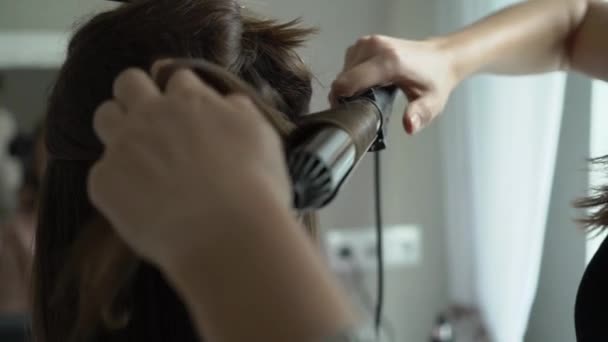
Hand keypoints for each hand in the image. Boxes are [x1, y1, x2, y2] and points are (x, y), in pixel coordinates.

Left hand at [88, 63, 291, 267]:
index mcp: (191, 100)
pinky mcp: (104, 181)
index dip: (182, 93)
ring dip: (118, 128)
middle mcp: (151, 114)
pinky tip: (142, 206)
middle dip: (137, 95)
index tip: (187, 110)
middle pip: (129, 82)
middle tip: (151, 122)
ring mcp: (123, 145)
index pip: (177, 77)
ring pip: (105, 116)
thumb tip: (228, 101)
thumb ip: (239, 110)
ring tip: (138, 158)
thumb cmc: (255, 185)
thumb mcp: (260, 135)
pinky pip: (103, 174)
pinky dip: (119, 185)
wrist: (226, 232)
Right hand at [330, 35, 457, 133]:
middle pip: (343, 79)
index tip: (347, 115)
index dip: (340, 102)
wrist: (441, 58)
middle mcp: (376, 47)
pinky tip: (367, 85)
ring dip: (349, 88)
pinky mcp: (365, 42)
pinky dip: (352, 77)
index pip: (347, 82)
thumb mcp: (432, 102)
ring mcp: (369, 42)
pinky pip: (348, 65)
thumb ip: (419, 115)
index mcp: (389, 61)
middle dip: (346, 97)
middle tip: (363, 109)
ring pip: (343, 72)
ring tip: (368, 96)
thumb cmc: (435, 79)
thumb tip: (409, 126)